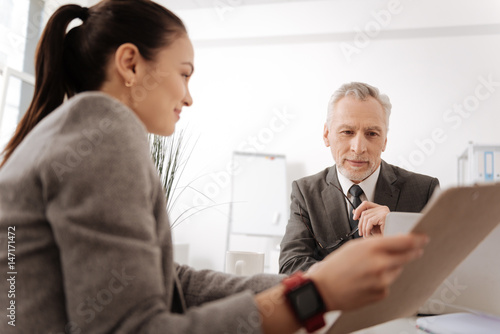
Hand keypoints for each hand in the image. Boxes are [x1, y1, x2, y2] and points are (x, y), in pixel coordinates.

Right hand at [307, 234, 427, 310]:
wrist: (324, 289)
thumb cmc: (336, 267)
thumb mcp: (354, 247)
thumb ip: (375, 244)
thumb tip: (394, 242)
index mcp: (372, 248)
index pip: (404, 241)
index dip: (417, 239)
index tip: (424, 238)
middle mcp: (380, 264)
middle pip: (407, 256)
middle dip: (412, 252)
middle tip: (415, 250)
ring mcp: (382, 281)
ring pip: (397, 270)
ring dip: (391, 267)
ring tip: (371, 269)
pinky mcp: (381, 293)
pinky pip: (388, 283)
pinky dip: (382, 281)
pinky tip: (367, 280)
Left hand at [353, 201, 389, 236]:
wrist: (391, 237)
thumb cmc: (384, 232)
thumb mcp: (372, 225)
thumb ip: (364, 218)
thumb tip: (354, 213)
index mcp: (380, 208)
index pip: (366, 204)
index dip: (358, 209)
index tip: (354, 217)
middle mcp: (382, 208)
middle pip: (364, 212)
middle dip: (360, 224)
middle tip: (360, 232)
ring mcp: (383, 211)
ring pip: (366, 218)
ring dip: (364, 228)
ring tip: (365, 235)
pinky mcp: (384, 216)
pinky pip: (370, 222)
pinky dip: (367, 229)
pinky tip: (368, 234)